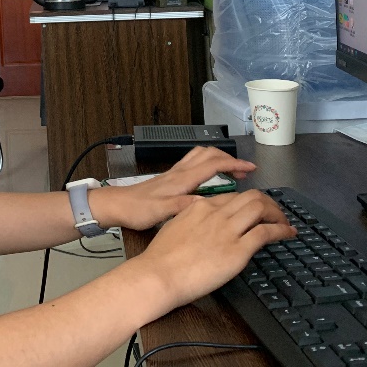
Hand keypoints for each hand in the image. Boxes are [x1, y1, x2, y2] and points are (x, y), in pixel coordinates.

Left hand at [92, 146, 256, 230]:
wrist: (116, 205)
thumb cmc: (137, 210)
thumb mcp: (162, 212)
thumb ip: (184, 206)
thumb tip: (208, 203)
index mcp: (181, 180)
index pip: (213, 164)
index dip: (234, 164)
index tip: (250, 168)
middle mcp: (179, 172)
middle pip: (208, 154)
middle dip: (229, 158)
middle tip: (244, 170)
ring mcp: (173, 173)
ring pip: (199, 156)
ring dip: (218, 158)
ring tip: (230, 171)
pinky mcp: (168, 178)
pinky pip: (192, 163)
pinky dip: (206, 164)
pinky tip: (208, 178)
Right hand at [133, 190, 295, 312]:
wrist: (160, 274)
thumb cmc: (161, 257)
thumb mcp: (175, 227)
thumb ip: (191, 221)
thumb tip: (200, 225)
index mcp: (200, 207)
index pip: (232, 197)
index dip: (247, 202)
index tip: (254, 209)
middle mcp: (216, 213)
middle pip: (251, 197)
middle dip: (267, 202)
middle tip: (275, 213)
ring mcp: (228, 230)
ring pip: (261, 208)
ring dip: (277, 213)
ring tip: (284, 221)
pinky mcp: (238, 250)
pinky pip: (266, 232)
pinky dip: (281, 230)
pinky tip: (288, 232)